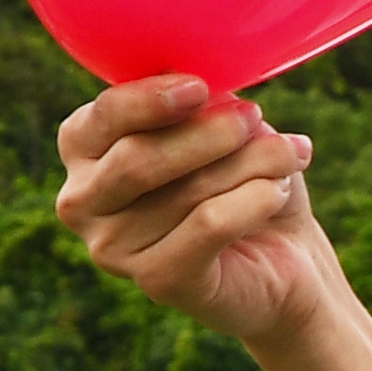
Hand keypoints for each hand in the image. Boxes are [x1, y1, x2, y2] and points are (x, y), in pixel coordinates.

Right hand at [56, 74, 338, 349]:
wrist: (282, 256)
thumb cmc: (240, 174)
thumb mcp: (217, 122)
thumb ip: (198, 103)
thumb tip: (204, 89)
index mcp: (83, 149)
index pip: (103, 117)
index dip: (149, 99)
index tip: (200, 87)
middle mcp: (82, 203)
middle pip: (137, 159)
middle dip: (207, 132)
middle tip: (254, 116)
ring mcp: (113, 250)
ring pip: (185, 191)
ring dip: (249, 163)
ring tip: (289, 153)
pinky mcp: (158, 282)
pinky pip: (209, 226)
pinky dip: (254, 199)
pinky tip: (278, 190)